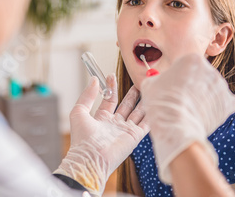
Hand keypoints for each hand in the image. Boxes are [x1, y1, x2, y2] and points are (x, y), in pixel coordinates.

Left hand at [54, 74, 148, 195]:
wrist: (90, 158)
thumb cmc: (82, 138)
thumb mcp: (79, 111)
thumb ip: (87, 95)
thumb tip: (94, 80)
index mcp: (101, 118)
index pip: (110, 99)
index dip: (112, 87)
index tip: (112, 75)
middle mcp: (115, 124)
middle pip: (126, 105)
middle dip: (132, 93)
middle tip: (138, 81)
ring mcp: (125, 130)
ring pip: (138, 112)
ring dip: (143, 101)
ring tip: (150, 88)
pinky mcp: (134, 136)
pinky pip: (146, 123)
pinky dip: (151, 114)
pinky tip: (156, 103)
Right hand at [137, 54, 234, 183]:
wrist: (175, 125)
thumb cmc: (160, 103)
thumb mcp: (150, 84)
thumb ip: (157, 78)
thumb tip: (158, 80)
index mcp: (192, 59)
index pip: (187, 64)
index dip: (178, 76)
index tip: (173, 86)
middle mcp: (211, 69)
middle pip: (201, 75)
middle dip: (194, 85)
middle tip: (182, 99)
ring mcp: (222, 86)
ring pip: (212, 89)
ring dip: (204, 96)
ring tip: (191, 109)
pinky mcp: (230, 103)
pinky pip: (224, 102)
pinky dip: (216, 108)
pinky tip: (204, 113)